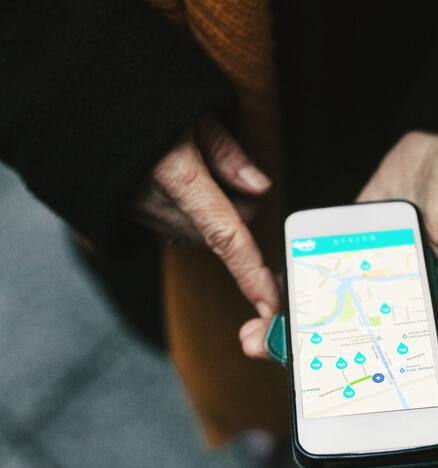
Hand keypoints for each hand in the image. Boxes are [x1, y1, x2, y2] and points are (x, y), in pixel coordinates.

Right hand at [132, 116, 278, 317]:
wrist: (76, 106)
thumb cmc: (138, 99)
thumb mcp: (191, 111)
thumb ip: (227, 153)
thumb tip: (261, 189)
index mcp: (176, 177)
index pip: (226, 235)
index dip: (252, 273)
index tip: (270, 306)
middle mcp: (157, 206)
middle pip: (225, 233)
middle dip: (241, 211)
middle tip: (228, 167)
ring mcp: (143, 216)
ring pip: (205, 234)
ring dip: (217, 212)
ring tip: (198, 168)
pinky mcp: (136, 219)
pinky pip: (183, 227)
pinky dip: (196, 213)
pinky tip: (180, 182)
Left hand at [239, 131, 437, 358]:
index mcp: (428, 304)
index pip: (395, 350)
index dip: (364, 374)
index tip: (328, 393)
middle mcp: (396, 293)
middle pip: (353, 331)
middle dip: (313, 351)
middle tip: (270, 357)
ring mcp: (371, 268)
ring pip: (332, 303)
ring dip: (298, 319)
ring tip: (259, 335)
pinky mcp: (355, 239)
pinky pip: (325, 263)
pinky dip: (301, 278)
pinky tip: (275, 292)